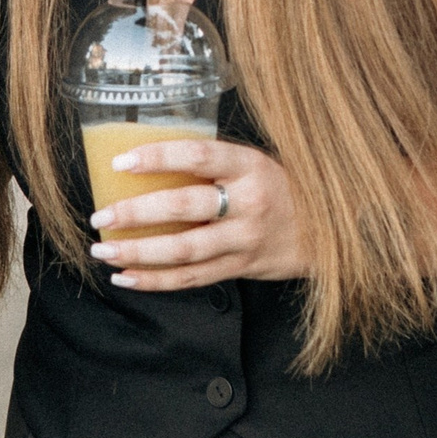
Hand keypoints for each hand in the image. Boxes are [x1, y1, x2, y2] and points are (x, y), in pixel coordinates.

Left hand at [89, 139, 307, 291]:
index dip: (159, 157)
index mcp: (249, 166)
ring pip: (184, 251)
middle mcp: (248, 203)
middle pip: (184, 208)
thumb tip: (151, 158)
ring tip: (104, 250)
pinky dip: (156, 281)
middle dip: (136, 213)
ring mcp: (245, 240)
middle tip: (101, 216)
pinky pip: (193, 279)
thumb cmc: (283, 188)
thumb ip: (215, 163)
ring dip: (138, 252)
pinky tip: (127, 278)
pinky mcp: (242, 268)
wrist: (335, 232)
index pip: (198, 156)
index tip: (122, 162)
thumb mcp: (257, 163)